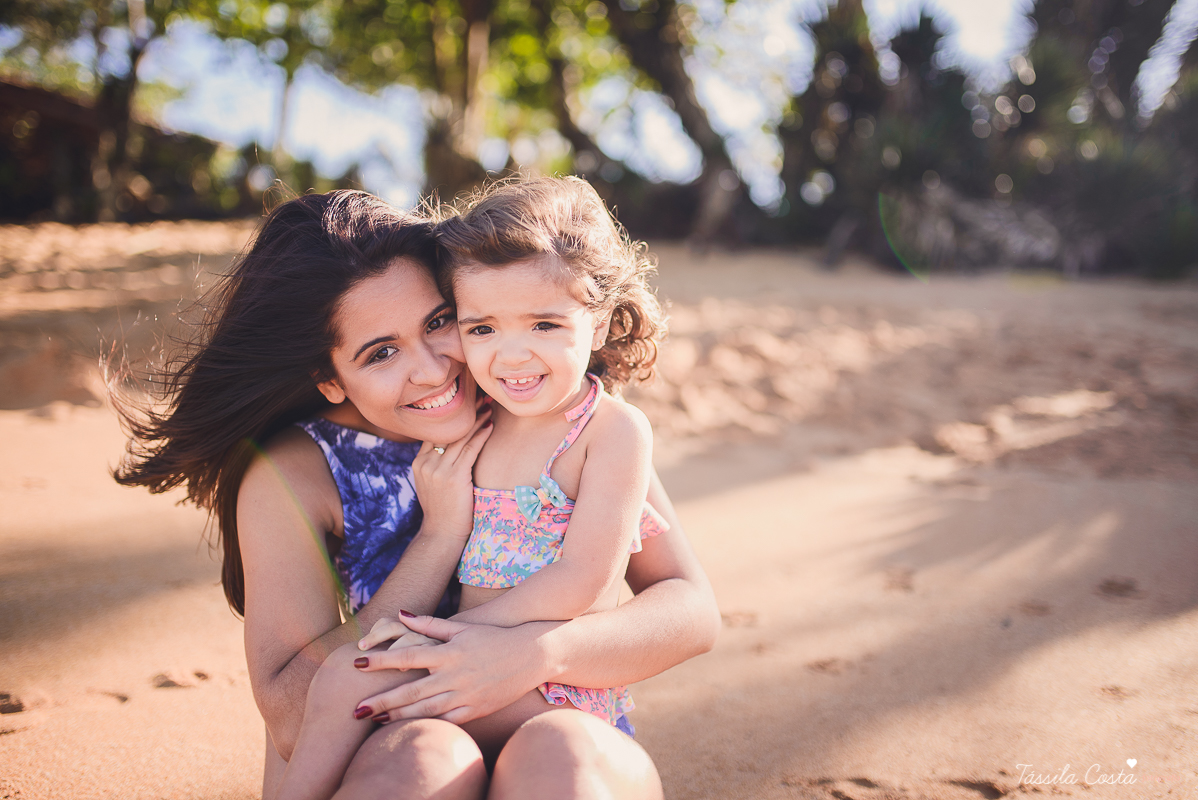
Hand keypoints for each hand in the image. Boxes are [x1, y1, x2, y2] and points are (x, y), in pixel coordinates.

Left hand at [353, 613, 553, 724]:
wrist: (531, 654)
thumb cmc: (493, 637)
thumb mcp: (462, 627)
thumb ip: (430, 624)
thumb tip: (400, 614)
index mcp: (449, 652)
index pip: (407, 656)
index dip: (381, 660)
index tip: (357, 662)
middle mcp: (455, 675)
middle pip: (411, 691)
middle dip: (381, 700)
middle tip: (355, 709)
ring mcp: (466, 695)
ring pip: (425, 710)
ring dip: (398, 717)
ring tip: (373, 720)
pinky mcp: (476, 710)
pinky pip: (447, 721)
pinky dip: (426, 725)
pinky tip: (408, 728)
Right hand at [411, 398, 491, 539]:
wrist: (441, 534)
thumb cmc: (442, 510)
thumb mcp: (431, 484)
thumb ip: (436, 465)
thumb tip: (451, 449)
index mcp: (419, 462)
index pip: (436, 433)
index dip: (452, 417)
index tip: (466, 404)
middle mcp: (426, 463)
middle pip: (449, 431)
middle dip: (467, 414)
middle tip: (480, 398)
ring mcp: (438, 470)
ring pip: (460, 438)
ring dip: (477, 421)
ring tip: (489, 408)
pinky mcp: (454, 477)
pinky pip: (470, 450)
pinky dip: (481, 436)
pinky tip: (490, 425)